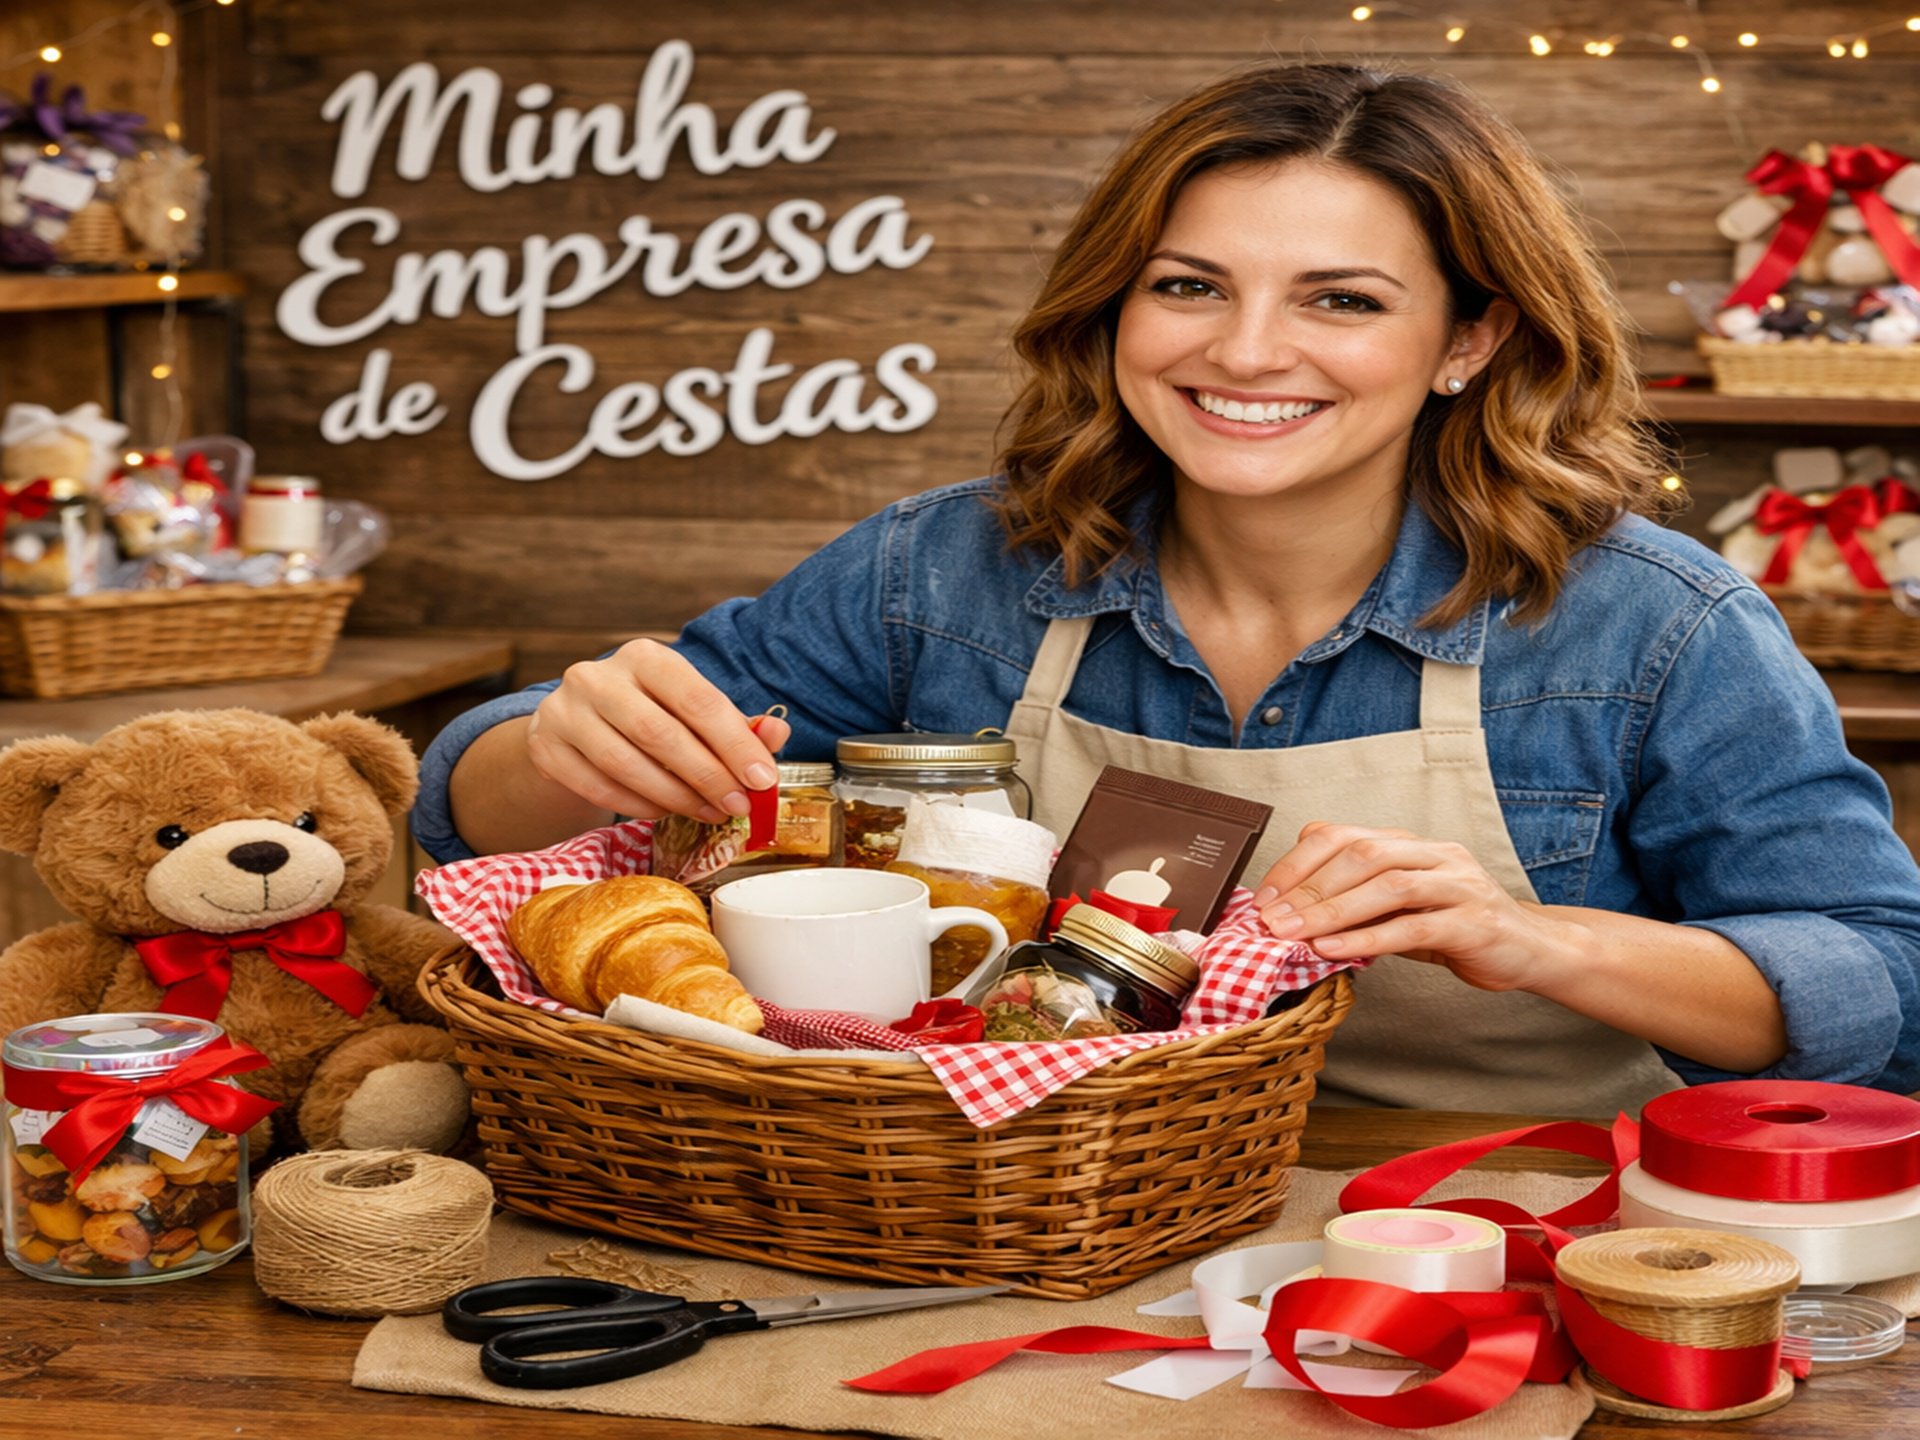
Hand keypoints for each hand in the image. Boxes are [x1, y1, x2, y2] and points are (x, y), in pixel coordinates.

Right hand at [524, 640, 791, 822]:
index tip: (762, 780)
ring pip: (626, 763)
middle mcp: (598, 676)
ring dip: (675, 796)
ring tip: (706, 812)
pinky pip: (597, 786)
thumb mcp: (691, 710)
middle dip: (707, 776)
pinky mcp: (545, 746)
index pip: (697, 699)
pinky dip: (638, 805)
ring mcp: (564, 710)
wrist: (575, 726)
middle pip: (660, 733)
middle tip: (736, 806)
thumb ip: (736, 724)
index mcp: (645, 656)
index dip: (734, 744)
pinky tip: (665, 812)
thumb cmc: (647, 715)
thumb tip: (776, 734)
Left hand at [1251, 821, 1574, 992]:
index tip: (1263, 898)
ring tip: (1294, 934)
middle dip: (1307, 888)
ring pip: (1386, 886)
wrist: (1531, 949)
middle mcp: (1434, 854)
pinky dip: (1366, 938)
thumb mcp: (1400, 910)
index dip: (1296, 864)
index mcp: (1409, 844)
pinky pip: (1412, 927)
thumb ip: (1358, 905)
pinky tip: (1333, 951)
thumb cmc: (1455, 929)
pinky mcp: (1472, 922)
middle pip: (1360, 855)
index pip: (1341, 836)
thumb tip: (1291, 917)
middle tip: (1269, 920)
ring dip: (1331, 911)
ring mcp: (1457, 885)